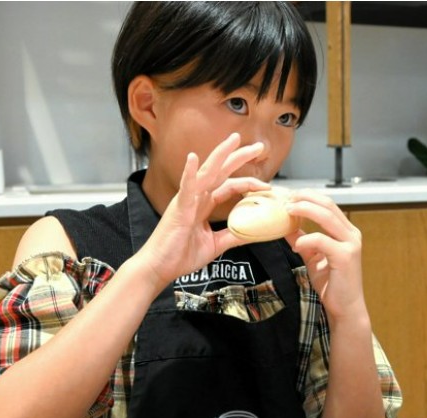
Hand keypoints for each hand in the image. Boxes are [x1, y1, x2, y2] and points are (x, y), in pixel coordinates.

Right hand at [137, 133, 269, 291]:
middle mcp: (196, 198)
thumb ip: (233, 235)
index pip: (229, 186)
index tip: (267, 186)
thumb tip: (254, 232)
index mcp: (203, 205)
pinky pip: (185, 188)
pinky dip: (189, 173)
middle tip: (259, 147)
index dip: (249, 183)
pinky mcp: (178, 209)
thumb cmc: (180, 255)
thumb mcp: (215, 244)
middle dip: (239, 157)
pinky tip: (193, 158)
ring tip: (234, 141)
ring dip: (220, 155)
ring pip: (206, 173)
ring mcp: (186, 201)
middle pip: (221, 172)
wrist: (159, 268)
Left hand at [284, 190, 363, 320]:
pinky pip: (322, 240)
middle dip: (305, 198)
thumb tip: (284, 226)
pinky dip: (306, 239)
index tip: (288, 196)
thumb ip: (302, 240)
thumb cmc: (331, 283)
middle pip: (328, 204)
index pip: (327, 204)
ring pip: (327, 216)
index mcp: (345, 231)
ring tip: (288, 211)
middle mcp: (351, 234)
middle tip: (286, 199)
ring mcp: (350, 244)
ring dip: (305, 210)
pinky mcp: (345, 257)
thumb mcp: (313, 257)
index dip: (308, 196)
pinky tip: (295, 246)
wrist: (344, 308)